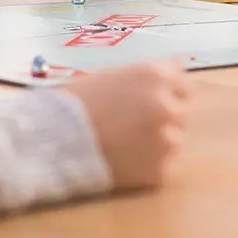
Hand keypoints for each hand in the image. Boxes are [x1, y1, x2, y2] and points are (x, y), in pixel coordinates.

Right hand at [62, 61, 188, 190]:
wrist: (54, 140)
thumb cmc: (77, 101)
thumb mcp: (114, 75)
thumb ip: (147, 74)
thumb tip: (177, 65)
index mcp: (157, 76)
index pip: (184, 85)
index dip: (167, 93)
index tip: (149, 101)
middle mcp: (167, 106)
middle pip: (180, 113)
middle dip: (162, 118)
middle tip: (132, 125)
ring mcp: (166, 141)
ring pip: (173, 141)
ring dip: (157, 142)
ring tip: (124, 144)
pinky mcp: (158, 172)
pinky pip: (160, 167)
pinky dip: (146, 166)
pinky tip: (122, 160)